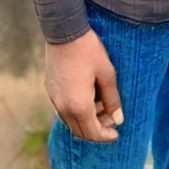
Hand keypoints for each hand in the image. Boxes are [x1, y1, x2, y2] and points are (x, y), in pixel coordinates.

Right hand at [44, 27, 124, 141]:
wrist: (64, 31)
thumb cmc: (88, 51)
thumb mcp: (106, 74)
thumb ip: (112, 99)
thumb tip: (118, 119)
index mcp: (78, 106)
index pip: (92, 133)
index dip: (105, 136)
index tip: (116, 133)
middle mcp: (63, 107)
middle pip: (80, 131)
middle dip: (96, 129)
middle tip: (111, 119)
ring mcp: (54, 99)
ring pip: (70, 121)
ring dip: (86, 120)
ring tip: (101, 106)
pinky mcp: (50, 90)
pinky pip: (63, 110)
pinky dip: (76, 111)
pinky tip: (88, 97)